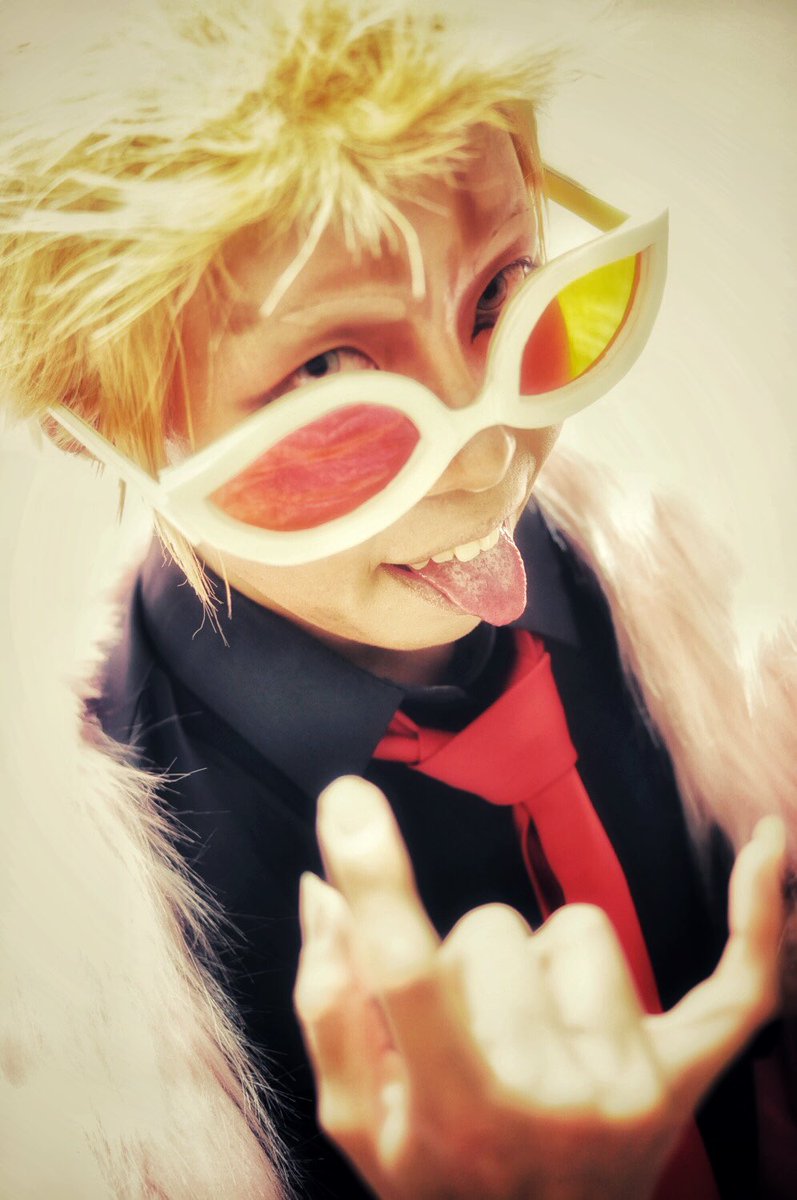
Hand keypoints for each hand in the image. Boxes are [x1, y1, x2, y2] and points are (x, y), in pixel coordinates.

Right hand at [294, 776, 785, 1199]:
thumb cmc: (437, 1186)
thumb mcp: (357, 1125)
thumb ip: (330, 1007)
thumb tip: (323, 891)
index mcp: (454, 1111)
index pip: (407, 970)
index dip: (374, 877)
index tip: (348, 798)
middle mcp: (553, 1098)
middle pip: (491, 930)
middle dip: (463, 962)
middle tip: (465, 1034)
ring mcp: (632, 1086)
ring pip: (575, 929)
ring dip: (542, 964)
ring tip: (533, 1036)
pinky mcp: (687, 1077)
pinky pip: (741, 982)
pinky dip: (756, 914)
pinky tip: (767, 842)